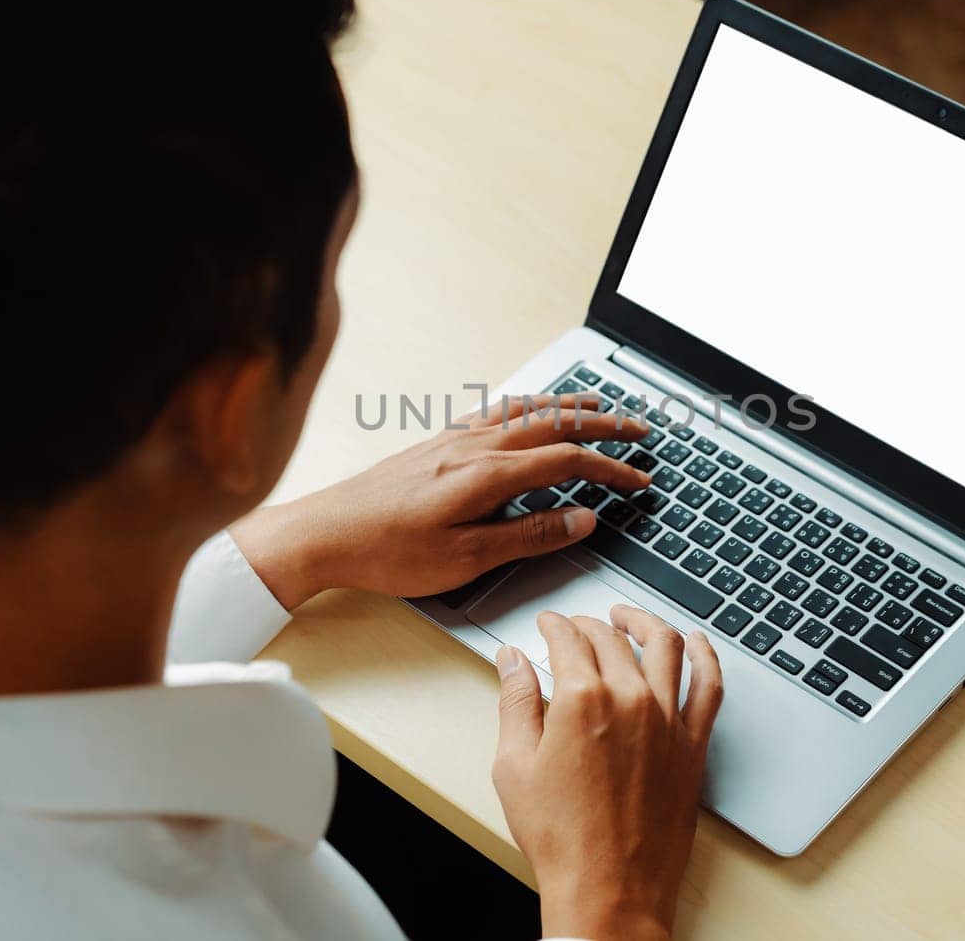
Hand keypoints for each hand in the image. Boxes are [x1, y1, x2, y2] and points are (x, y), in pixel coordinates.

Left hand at [228, 394, 652, 608]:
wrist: (323, 533)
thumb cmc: (386, 552)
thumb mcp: (466, 559)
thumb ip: (529, 535)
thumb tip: (581, 519)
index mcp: (488, 474)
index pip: (568, 461)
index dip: (611, 468)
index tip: (641, 479)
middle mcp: (474, 447)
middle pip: (554, 425)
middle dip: (603, 426)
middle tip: (639, 430)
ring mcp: (453, 440)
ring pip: (523, 411)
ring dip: (566, 406)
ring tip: (596, 406)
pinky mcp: (434, 443)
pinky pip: (494, 412)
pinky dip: (525, 406)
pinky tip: (525, 411)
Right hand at [493, 606, 722, 940]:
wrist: (609, 890)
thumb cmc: (562, 838)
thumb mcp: (514, 766)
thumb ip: (515, 702)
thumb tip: (512, 661)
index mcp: (582, 700)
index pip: (568, 638)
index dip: (554, 624)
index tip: (548, 625)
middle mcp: (631, 700)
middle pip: (611, 638)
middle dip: (589, 624)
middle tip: (576, 627)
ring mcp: (668, 720)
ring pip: (665, 645)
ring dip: (644, 622)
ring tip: (629, 617)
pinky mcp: (693, 745)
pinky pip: (709, 685)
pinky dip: (705, 655)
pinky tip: (697, 644)